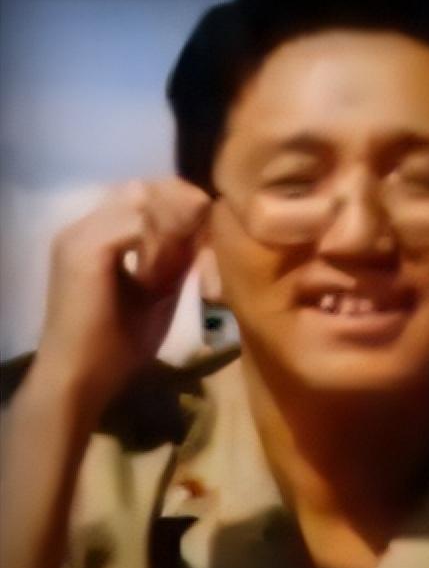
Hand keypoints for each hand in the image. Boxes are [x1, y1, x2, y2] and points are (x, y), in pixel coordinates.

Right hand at [33, 178, 209, 412]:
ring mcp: (79, 235)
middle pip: (142, 188)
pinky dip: (162, 240)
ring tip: (195, 251)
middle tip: (208, 234)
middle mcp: (82, 226)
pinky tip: (175, 266)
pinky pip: (136, 224)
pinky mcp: (84, 250)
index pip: (142, 196)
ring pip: (141, 200)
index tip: (210, 227)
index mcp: (96, 235)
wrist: (82, 378)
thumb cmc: (117, 345)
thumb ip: (176, 261)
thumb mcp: (157, 293)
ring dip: (174, 223)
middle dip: (181, 206)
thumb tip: (204, 234)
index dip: (179, 205)